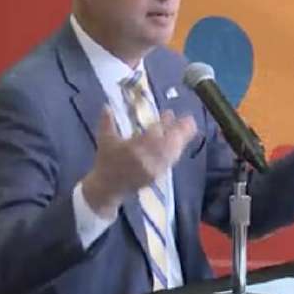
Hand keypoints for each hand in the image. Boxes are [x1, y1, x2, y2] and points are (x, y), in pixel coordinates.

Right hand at [80, 106, 196, 217]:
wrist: (107, 188)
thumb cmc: (105, 162)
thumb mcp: (104, 140)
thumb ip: (106, 122)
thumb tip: (107, 106)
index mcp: (133, 150)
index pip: (153, 134)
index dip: (164, 123)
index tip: (169, 113)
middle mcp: (147, 160)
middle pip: (169, 144)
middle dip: (180, 131)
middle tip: (190, 120)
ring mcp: (154, 169)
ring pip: (172, 153)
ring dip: (182, 140)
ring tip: (189, 128)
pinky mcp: (157, 176)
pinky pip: (170, 162)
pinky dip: (177, 151)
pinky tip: (180, 143)